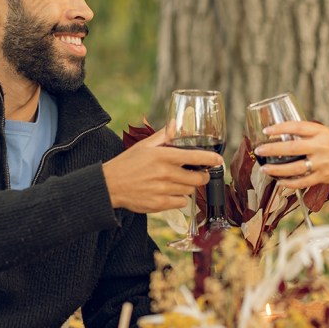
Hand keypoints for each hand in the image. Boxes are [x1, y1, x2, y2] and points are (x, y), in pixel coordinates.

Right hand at [102, 126, 220, 212]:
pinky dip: (179, 199)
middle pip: (198, 178)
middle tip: (198, 174)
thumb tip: (176, 123)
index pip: (195, 157)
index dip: (211, 159)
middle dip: (202, 176)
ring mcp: (163, 190)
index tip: (218, 160)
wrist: (110, 185)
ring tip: (178, 182)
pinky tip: (170, 193)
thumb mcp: (144, 145)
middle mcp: (165, 173)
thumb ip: (163, 135)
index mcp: (163, 156)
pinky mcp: (159, 204)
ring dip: (188, 187)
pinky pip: (181, 203)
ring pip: (190, 191)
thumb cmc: (127, 163)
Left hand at [254, 120, 328, 188]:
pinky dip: (290, 183)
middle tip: (259, 150)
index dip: (280, 128)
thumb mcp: (328, 133)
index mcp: (321, 132)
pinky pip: (303, 182)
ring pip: (294, 168)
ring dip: (277, 169)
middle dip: (272, 150)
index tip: (267, 131)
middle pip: (292, 148)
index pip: (297, 127)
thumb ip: (310, 134)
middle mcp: (320, 147)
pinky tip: (280, 182)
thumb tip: (287, 134)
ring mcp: (321, 163)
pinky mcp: (323, 177)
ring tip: (265, 168)